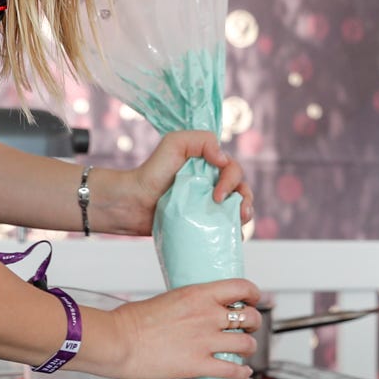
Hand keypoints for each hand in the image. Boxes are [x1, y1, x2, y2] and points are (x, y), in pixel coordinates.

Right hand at [86, 277, 261, 378]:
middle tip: (247, 328)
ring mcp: (205, 340)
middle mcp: (208, 315)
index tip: (252, 300)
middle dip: (253, 324)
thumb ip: (190, 305)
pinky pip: (232, 370)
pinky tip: (242, 374)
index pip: (242, 287)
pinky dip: (242, 374)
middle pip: (250, 317)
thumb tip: (197, 312)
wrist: (117, 341)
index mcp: (199, 294)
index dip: (253, 295)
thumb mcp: (168, 300)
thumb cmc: (132, 321)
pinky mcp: (199, 364)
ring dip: (248, 349)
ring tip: (243, 351)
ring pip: (246, 344)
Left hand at [104, 131, 255, 235]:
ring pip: (238, 209)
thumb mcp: (175, 143)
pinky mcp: (203, 223)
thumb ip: (202, 140)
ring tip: (240, 224)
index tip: (217, 196)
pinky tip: (233, 238)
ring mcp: (209, 205)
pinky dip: (234, 232)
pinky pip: (225, 227)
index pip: (233, 170)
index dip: (231, 182)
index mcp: (210, 164)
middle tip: (240, 213)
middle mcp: (213, 183)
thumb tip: (224, 159)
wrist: (133, 202)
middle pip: (242, 190)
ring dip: (245, 215)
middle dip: (246, 200)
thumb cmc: (152, 170)